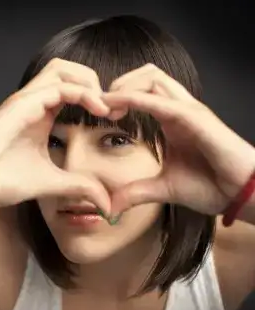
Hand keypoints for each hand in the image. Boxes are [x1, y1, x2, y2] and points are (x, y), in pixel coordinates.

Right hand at [0, 59, 113, 214]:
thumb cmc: (2, 180)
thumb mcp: (53, 183)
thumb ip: (80, 186)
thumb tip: (108, 204)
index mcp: (41, 115)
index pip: (73, 89)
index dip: (98, 98)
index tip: (118, 119)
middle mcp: (34, 103)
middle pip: (69, 70)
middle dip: (96, 82)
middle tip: (113, 107)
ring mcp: (27, 101)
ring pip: (63, 68)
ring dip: (90, 82)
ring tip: (105, 106)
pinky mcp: (22, 104)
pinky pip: (59, 86)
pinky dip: (84, 93)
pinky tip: (97, 110)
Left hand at [102, 64, 254, 217]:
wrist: (243, 194)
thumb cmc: (213, 186)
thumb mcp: (163, 189)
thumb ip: (136, 192)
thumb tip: (111, 205)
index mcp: (171, 119)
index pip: (142, 90)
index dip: (117, 96)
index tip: (98, 114)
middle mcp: (179, 109)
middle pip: (146, 74)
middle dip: (118, 84)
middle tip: (101, 108)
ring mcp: (188, 110)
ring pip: (152, 77)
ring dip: (124, 87)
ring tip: (108, 108)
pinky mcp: (194, 118)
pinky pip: (159, 101)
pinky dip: (134, 100)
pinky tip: (117, 109)